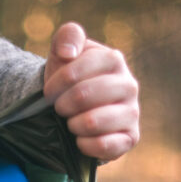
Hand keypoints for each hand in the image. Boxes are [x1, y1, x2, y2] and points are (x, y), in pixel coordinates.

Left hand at [44, 22, 139, 160]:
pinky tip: (80, 140)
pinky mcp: (130, 138)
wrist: (78, 112)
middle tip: (60, 109)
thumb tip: (68, 53)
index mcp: (113, 60)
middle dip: (62, 106)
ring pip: (93, 122)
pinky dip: (85, 145)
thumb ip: (67, 36)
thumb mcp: (63, 53)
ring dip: (73, 125)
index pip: (74, 72)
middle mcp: (129, 85)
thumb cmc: (70, 80)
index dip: (55, 85)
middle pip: (83, 96)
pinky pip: (104, 145)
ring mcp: (132, 113)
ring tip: (71, 123)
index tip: (48, 92)